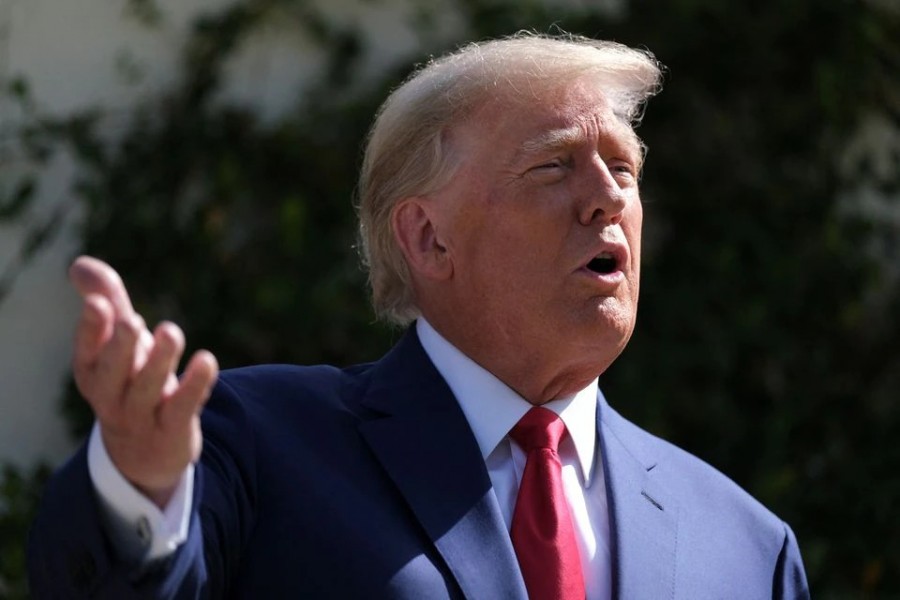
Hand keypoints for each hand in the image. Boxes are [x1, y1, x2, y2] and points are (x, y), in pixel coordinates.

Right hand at [69, 256, 217, 507]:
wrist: (145, 453)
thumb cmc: (130, 382)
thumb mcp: (117, 345)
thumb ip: (107, 303)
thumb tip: (80, 263)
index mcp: (92, 372)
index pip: (86, 351)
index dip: (92, 329)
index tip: (100, 304)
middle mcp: (111, 396)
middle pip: (112, 373)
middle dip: (121, 347)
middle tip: (132, 321)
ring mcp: (141, 417)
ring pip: (147, 390)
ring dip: (160, 362)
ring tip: (172, 332)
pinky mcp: (172, 430)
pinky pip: (182, 408)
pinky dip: (195, 385)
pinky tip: (207, 360)